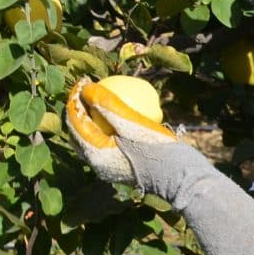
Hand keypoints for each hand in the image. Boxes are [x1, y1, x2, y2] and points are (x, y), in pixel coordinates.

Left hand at [65, 79, 209, 202]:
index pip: (75, 121)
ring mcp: (106, 166)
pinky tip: (114, 110)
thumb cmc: (156, 147)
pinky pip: (103, 140)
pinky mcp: (117, 165)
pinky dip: (103, 125)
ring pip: (89, 135)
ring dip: (90, 115)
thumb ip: (107, 105)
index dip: (75, 97)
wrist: (178, 174)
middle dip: (79, 106)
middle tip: (88, 86)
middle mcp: (95, 163)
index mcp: (94, 154)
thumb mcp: (131, 122)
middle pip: (78, 129)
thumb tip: (86, 88)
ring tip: (98, 95)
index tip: (83, 80)